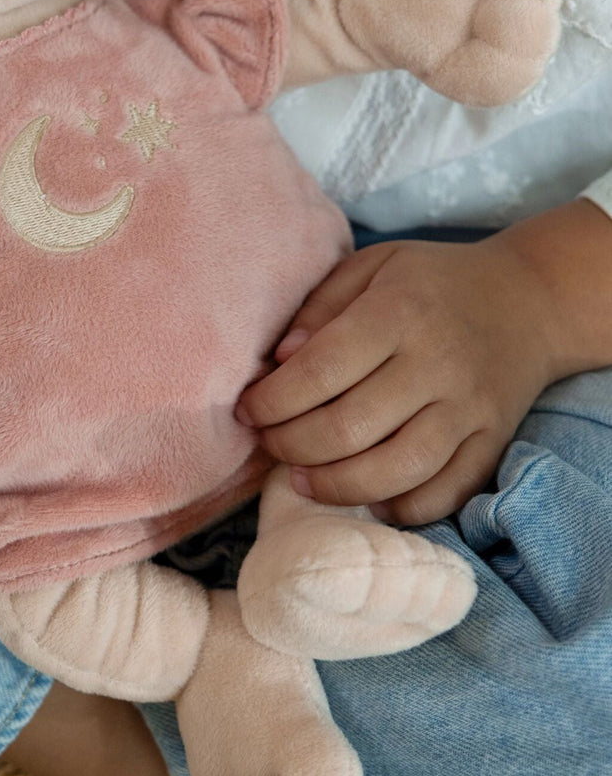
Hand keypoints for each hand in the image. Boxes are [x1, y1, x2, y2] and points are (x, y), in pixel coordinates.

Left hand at [236, 238, 558, 524]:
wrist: (530, 300)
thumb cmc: (430, 282)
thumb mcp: (371, 267)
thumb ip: (320, 307)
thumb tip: (278, 360)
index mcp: (398, 313)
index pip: (321, 370)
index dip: (272, 400)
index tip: (246, 410)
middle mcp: (436, 364)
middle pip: (349, 427)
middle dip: (291, 445)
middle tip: (268, 443)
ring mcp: (469, 409)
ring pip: (396, 469)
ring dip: (335, 485)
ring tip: (300, 479)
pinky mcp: (493, 442)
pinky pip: (445, 492)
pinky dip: (401, 507)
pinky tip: (366, 497)